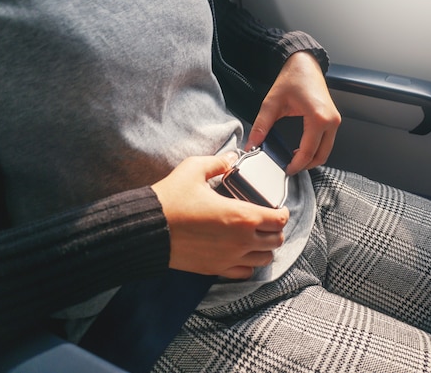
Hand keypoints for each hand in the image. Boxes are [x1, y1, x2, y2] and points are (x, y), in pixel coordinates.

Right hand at [151, 153, 288, 278]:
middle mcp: (242, 240)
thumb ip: (218, 162)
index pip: (280, 219)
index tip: (278, 208)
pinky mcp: (217, 269)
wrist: (148, 229)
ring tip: (256, 237)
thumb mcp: (194, 169)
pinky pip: (245, 272)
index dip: (283, 212)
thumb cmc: (171, 198)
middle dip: (276, 230)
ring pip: (265, 259)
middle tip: (268, 221)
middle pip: (277, 240)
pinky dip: (249, 264)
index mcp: (243, 215)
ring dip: (265, 248)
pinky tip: (241, 252)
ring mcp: (230, 258)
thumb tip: (231, 157)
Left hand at [245, 51, 340, 174]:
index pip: (308, 152)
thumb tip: (252, 144)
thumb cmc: (292, 78)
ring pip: (326, 151)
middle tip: (289, 168)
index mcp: (318, 118)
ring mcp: (335, 120)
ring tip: (294, 160)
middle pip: (321, 155)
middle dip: (306, 165)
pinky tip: (302, 149)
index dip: (296, 165)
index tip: (285, 170)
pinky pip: (327, 142)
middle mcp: (331, 121)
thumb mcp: (272, 103)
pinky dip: (316, 150)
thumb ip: (261, 126)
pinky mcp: (334, 119)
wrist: (304, 64)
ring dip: (312, 158)